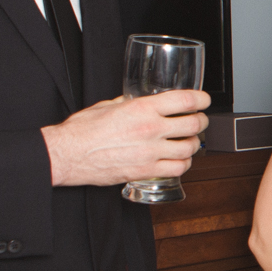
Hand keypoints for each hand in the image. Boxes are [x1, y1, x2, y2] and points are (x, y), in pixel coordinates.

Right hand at [42, 90, 210, 186]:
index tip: (204, 101)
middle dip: (201, 121)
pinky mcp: (146, 171)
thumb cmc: (82, 130)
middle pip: (194, 124)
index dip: (202, 100)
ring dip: (194, 143)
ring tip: (190, 141)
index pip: (186, 100)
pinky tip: (180, 159)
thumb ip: (130, 102)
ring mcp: (150, 152)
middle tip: (200, 121)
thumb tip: (141, 99)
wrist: (66, 155)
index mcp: (142, 108)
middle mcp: (150, 129)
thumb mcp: (108, 105)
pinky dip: (184, 163)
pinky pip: (178, 168)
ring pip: (190, 148)